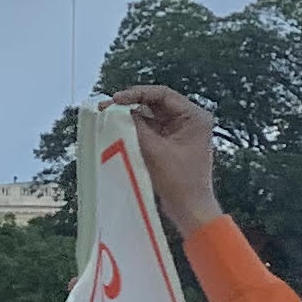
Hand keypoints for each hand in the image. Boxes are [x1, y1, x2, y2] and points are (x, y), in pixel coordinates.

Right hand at [111, 84, 224, 228]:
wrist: (190, 208)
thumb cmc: (179, 182)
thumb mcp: (154, 150)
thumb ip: (137, 126)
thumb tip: (119, 110)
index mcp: (195, 117)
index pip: (163, 94)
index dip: (137, 93)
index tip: (116, 99)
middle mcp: (191, 119)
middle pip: (156, 102)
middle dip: (131, 103)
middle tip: (107, 105)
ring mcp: (182, 130)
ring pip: (152, 115)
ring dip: (132, 115)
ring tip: (109, 115)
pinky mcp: (173, 141)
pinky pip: (153, 128)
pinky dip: (137, 127)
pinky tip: (119, 127)